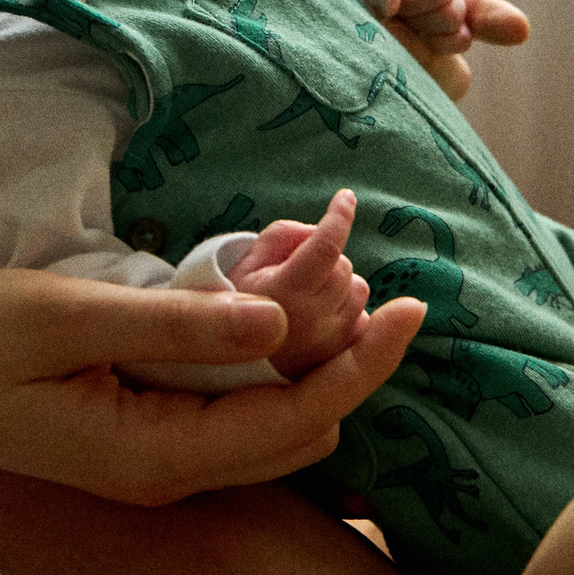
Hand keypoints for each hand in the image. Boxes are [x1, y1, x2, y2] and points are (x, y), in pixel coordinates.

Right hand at [0, 265, 423, 505]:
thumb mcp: (68, 314)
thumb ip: (176, 323)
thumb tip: (279, 318)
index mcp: (155, 454)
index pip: (295, 417)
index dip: (363, 364)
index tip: (414, 304)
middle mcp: (168, 473)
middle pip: (301, 431)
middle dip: (353, 364)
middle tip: (390, 287)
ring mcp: (155, 463)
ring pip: (273, 427)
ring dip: (317, 364)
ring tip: (348, 287)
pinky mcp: (142, 438)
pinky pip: (235, 414)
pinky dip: (273, 366)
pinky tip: (282, 308)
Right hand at [228, 189, 371, 380]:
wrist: (210, 376)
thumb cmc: (224, 310)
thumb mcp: (240, 263)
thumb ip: (280, 238)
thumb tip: (318, 233)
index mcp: (278, 298)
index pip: (324, 251)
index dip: (338, 220)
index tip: (345, 198)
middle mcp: (306, 328)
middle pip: (344, 270)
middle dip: (327, 260)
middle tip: (295, 270)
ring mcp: (326, 351)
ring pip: (359, 295)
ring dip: (340, 287)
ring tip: (303, 299)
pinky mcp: (339, 367)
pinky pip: (363, 326)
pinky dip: (350, 315)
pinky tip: (321, 320)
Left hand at [359, 0, 473, 54]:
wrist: (382, 10)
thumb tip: (392, 6)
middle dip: (414, 5)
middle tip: (397, 9)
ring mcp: (457, 7)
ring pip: (452, 18)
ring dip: (423, 24)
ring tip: (406, 22)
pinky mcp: (458, 33)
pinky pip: (461, 40)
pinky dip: (441, 43)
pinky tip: (422, 39)